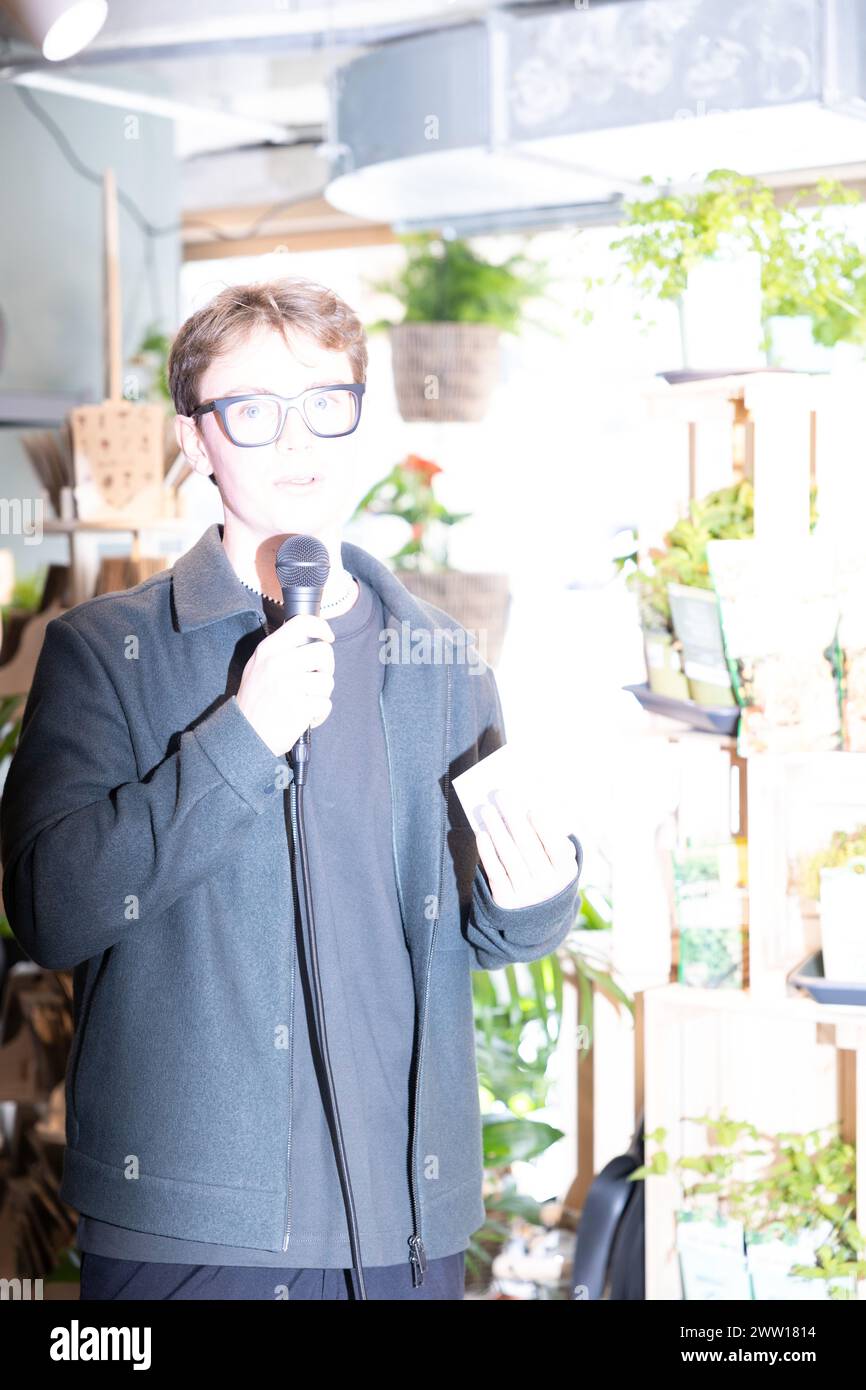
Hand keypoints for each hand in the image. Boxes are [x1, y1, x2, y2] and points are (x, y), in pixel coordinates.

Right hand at [236, 614, 335, 756]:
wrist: (245, 736)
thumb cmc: (255, 702)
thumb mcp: (257, 667)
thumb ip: (280, 651)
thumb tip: (312, 638)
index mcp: (267, 650)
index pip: (301, 624)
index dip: (321, 627)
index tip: (327, 637)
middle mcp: (277, 664)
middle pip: (323, 652)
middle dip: (326, 667)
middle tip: (314, 679)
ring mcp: (288, 686)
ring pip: (328, 681)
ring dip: (321, 694)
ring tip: (303, 702)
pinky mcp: (300, 707)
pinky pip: (325, 704)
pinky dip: (319, 713)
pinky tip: (304, 716)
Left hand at [473, 787, 578, 909]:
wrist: (535, 917)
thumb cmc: (546, 874)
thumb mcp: (557, 863)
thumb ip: (551, 841)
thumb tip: (528, 814)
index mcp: (566, 873)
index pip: (556, 848)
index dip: (544, 829)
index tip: (530, 809)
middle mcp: (548, 885)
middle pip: (528, 846)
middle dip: (513, 818)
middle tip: (500, 796)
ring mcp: (527, 895)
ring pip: (509, 856)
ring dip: (496, 829)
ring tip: (487, 810)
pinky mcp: (506, 901)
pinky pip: (495, 872)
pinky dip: (487, 852)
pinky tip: (482, 834)